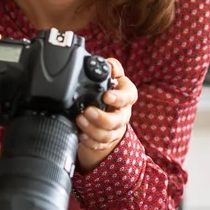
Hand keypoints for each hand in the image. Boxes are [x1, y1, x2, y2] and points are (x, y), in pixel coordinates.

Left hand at [75, 58, 137, 172]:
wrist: (104, 115)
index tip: (106, 95)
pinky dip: (88, 141)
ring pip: (107, 135)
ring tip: (79, 120)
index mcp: (126, 96)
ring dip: (92, 129)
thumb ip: (110, 69)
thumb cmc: (106, 93)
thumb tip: (107, 63)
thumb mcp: (109, 78)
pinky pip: (98, 145)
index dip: (119, 97)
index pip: (129, 96)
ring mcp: (114, 130)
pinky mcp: (105, 142)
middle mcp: (122, 114)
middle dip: (102, 118)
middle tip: (87, 111)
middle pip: (118, 120)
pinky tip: (80, 134)